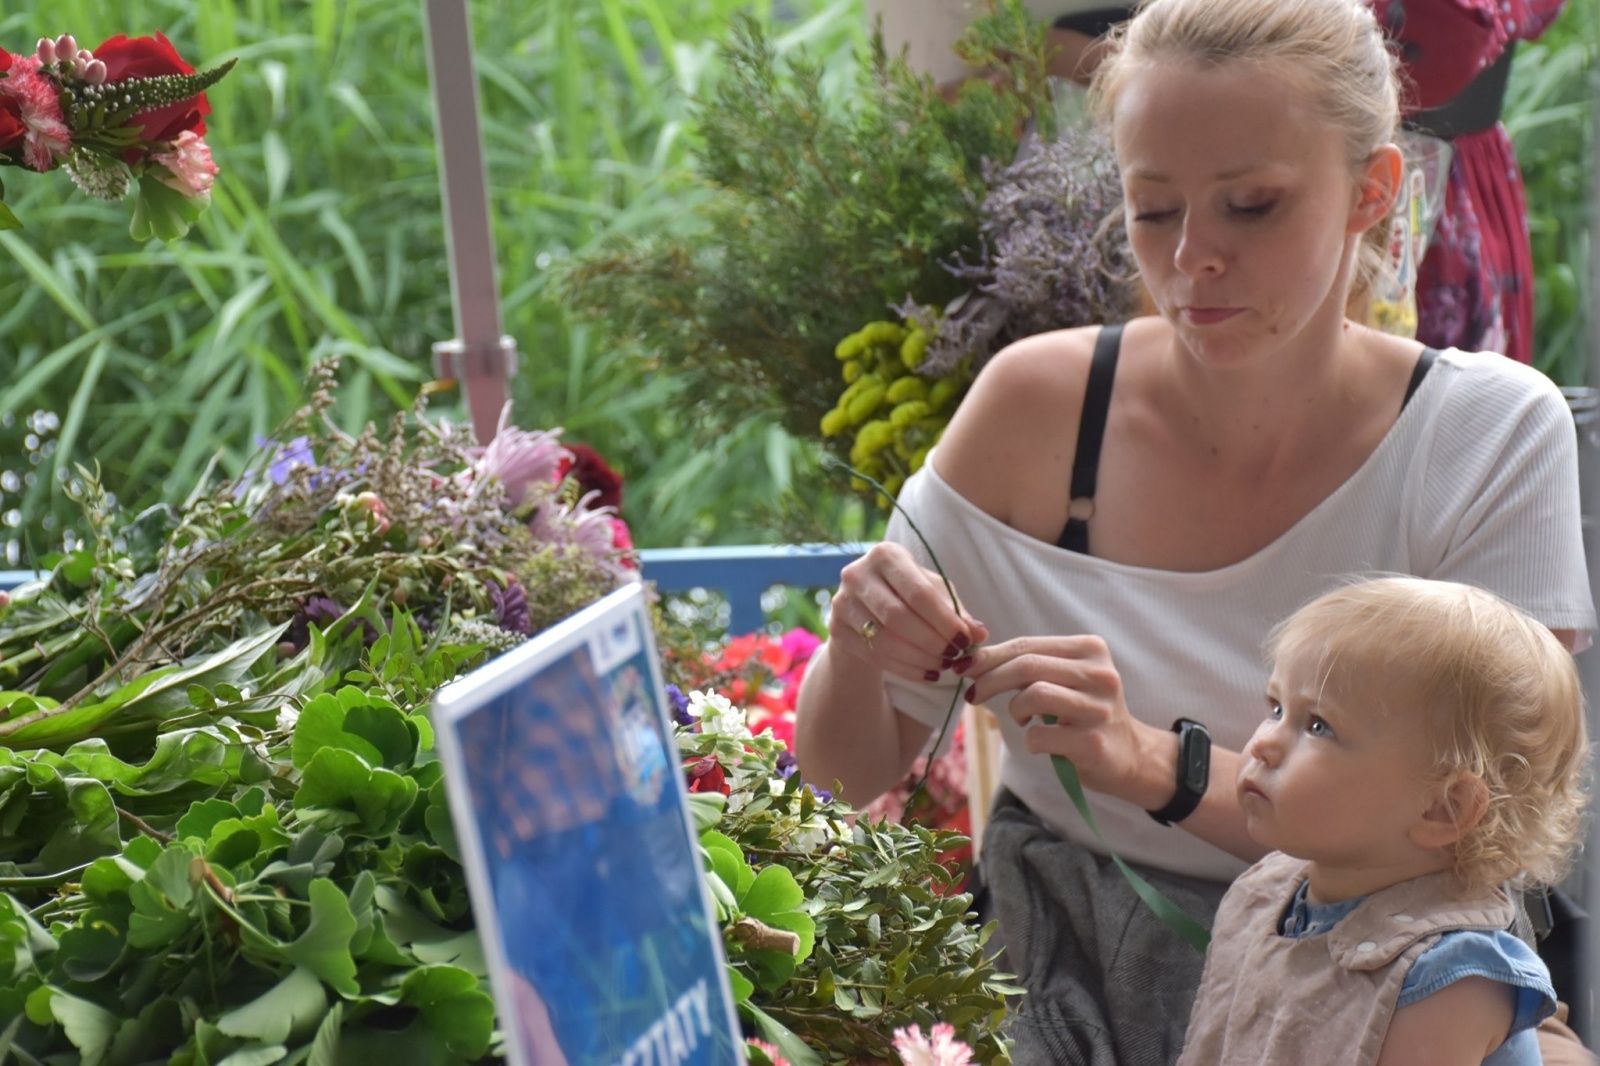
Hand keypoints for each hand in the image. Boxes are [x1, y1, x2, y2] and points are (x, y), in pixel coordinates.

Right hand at [829, 542, 987, 683]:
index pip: (918, 592)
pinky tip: (926, 674)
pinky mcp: (837, 631)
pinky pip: (874, 655)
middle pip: (897, 617)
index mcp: (885, 555)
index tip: (965, 640)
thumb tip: (980, 634)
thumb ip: (956, 611)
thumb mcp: (934, 593)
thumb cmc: (908, 593)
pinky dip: (905, 669)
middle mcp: (857, 574)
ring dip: (918, 658)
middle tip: (954, 656)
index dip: (944, 620)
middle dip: (931, 641)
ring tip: (942, 666)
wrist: (866, 607)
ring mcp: (842, 603)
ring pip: (883, 639)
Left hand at [962, 634, 1172, 806]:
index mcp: (1091, 650)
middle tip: (973, 694)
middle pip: (1027, 666)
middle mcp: (1099, 674)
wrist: (1130, 755)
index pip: (1028, 645)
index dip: (991, 656)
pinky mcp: (1092, 742)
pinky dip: (1031, 740)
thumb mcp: (1068, 678)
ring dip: (1015, 710)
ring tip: (1024, 719)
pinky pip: (1039, 735)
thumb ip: (1031, 665)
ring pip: (1033, 695)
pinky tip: (1043, 741)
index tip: (966, 666)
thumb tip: (975, 659)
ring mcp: (1098, 709)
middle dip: (990, 679)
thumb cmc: (1086, 713)